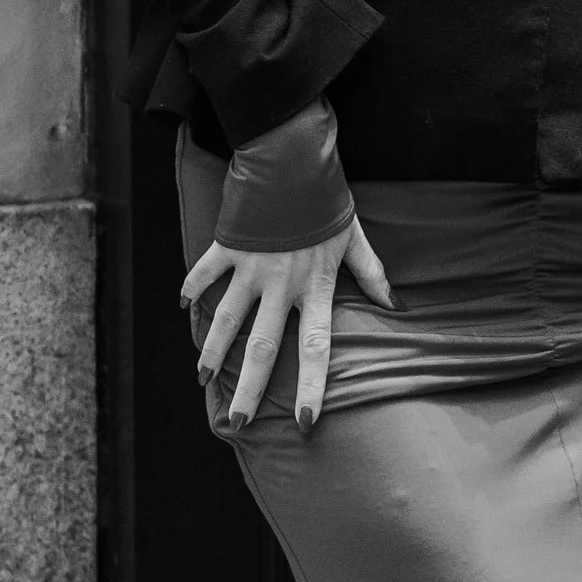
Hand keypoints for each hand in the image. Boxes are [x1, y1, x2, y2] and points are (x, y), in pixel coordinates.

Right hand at [181, 215, 393, 430]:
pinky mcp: (229, 246)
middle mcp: (282, 284)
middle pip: (263, 347)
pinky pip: (206, 273)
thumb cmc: (328, 201)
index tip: (303, 420)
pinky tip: (185, 309)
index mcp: (316, 286)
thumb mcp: (355, 238)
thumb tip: (395, 305)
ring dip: (213, 350)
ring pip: (228, 319)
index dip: (310, 385)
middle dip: (249, 388)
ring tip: (202, 378)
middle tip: (238, 422)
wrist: (294, 160)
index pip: (315, 347)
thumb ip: (372, 274)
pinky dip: (193, 288)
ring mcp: (252, 266)